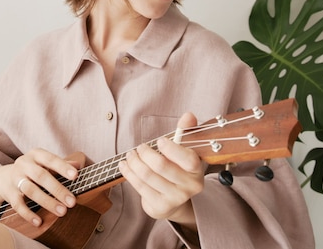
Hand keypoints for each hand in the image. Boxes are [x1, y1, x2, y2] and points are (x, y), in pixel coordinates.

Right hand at [0, 148, 81, 226]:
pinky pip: (18, 205)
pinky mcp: (10, 194)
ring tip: (62, 212)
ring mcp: (16, 179)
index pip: (50, 159)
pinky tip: (39, 221)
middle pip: (40, 176)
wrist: (3, 178)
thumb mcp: (44, 163)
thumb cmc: (32, 169)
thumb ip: (61, 164)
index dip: (63, 167)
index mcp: (35, 155)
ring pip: (31, 190)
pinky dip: (28, 214)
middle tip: (72, 202)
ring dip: (47, 202)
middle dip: (57, 189)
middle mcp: (24, 164)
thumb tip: (79, 165)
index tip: (75, 175)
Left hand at [118, 113, 203, 228]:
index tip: (159, 141)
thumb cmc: (177, 168)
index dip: (171, 148)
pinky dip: (128, 173)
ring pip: (147, 175)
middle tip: (139, 147)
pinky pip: (139, 187)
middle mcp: (189, 186)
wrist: (174, 199)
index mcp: (197, 170)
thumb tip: (189, 115)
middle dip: (145, 153)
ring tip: (130, 155)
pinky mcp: (160, 207)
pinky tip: (124, 165)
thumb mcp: (184, 150)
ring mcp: (175, 198)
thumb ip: (186, 131)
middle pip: (161, 166)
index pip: (188, 159)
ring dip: (134, 162)